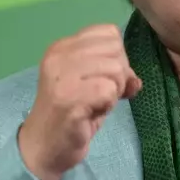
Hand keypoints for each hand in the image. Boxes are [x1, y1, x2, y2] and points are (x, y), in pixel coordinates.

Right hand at [18, 25, 141, 179]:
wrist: (44, 147)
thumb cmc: (72, 113)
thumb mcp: (94, 84)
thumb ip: (115, 72)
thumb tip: (135, 80)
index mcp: (63, 46)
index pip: (109, 32)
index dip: (118, 55)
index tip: (106, 77)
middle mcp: (60, 55)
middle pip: (116, 49)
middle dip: (120, 74)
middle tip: (104, 94)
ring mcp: (62, 76)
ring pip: (115, 68)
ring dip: (115, 90)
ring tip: (98, 104)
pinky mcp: (68, 98)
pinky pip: (109, 90)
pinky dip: (109, 103)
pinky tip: (94, 112)